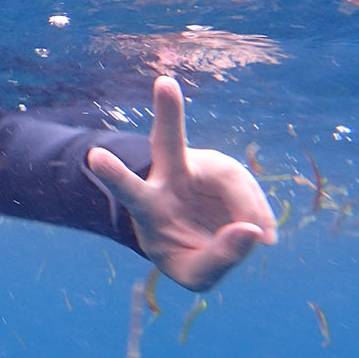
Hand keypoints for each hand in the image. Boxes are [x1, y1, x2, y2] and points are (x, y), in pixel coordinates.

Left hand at [86, 76, 276, 290]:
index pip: (129, 189)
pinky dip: (260, 215)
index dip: (114, 174)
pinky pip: (249, 190)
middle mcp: (171, 176)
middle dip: (169, 113)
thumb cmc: (183, 253)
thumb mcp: (194, 273)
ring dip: (249, 210)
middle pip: (168, 142)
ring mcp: (200, 168)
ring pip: (230, 177)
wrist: (199, 239)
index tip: (94, 155)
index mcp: (148, 205)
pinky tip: (264, 234)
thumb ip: (218, 259)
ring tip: (261, 240)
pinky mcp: (226, 171)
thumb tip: (251, 231)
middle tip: (163, 83)